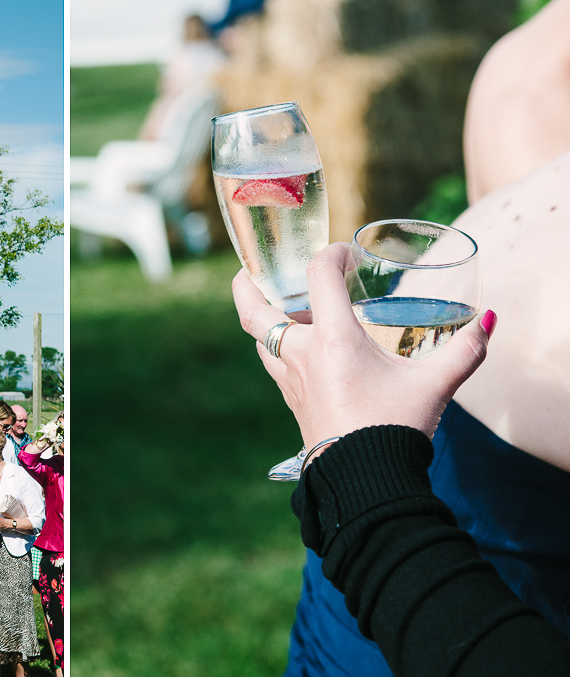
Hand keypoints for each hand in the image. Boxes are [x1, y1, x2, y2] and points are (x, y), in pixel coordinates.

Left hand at [231, 243, 494, 450]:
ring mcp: (291, 380)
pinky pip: (273, 364)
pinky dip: (277, 347)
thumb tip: (488, 324)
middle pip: (254, 311)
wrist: (366, 482)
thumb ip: (464, 351)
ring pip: (260, 340)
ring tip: (278, 306)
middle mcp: (301, 354)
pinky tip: (298, 348)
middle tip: (250, 269)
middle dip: (247, 285)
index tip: (345, 254)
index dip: (329, 254)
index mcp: (332, 339)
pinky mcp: (292, 402)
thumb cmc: (396, 428)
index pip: (317, 275)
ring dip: (264, 319)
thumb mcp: (435, 384)